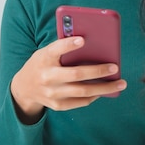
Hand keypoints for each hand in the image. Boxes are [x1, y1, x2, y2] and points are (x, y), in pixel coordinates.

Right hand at [10, 36, 126, 123]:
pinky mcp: (57, 105)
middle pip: (76, 74)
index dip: (68, 44)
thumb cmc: (42, 64)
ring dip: (105, 88)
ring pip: (83, 92)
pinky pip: (81, 102)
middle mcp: (47, 76)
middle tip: (115, 67)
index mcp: (44, 58)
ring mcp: (52, 93)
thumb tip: (91, 43)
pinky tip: (106, 90)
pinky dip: (95, 96)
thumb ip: (63, 48)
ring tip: (121, 83)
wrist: (24, 88)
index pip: (56, 49)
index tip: (83, 39)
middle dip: (98, 71)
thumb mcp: (46, 52)